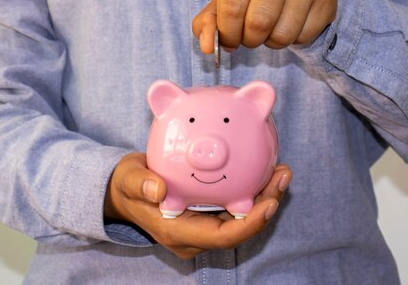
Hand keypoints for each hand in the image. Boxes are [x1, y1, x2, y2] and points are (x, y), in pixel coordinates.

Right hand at [104, 153, 291, 259]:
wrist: (125, 192)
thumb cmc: (127, 186)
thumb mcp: (128, 180)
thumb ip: (140, 185)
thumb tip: (158, 190)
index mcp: (178, 232)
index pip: (222, 237)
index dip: (250, 224)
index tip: (270, 203)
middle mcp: (195, 235)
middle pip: (239, 228)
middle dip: (266, 206)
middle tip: (282, 175)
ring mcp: (203, 227)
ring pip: (241, 219)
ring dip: (264, 197)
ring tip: (281, 171)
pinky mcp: (207, 215)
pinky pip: (235, 208)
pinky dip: (252, 191)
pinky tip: (264, 169)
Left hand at [192, 0, 336, 52]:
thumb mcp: (224, 4)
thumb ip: (207, 25)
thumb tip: (207, 47)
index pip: (231, 7)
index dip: (227, 33)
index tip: (230, 38)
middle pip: (258, 23)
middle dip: (249, 40)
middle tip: (250, 35)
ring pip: (282, 35)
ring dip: (271, 42)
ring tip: (270, 28)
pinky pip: (303, 37)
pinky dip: (293, 41)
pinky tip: (290, 24)